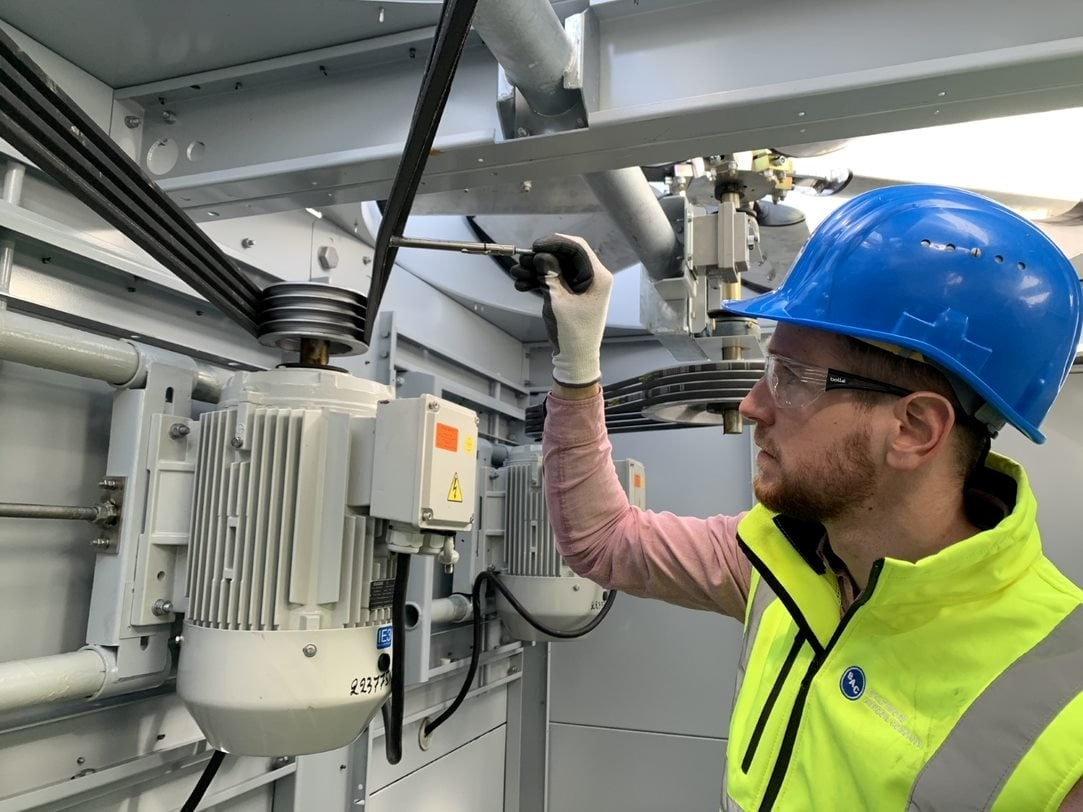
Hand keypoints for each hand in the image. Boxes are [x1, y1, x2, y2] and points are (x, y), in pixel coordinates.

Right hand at [509, 233, 612, 386]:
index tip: (535, 246)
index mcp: (598, 277)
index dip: (555, 243)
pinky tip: (522, 284)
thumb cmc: (574, 334)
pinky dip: (538, 281)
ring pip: (556, 267)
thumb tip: (541, 255)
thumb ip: (551, 275)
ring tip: (517, 274)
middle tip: (522, 260)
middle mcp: (591, 277)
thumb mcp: (559, 302)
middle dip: (541, 257)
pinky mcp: (570, 293)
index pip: (577, 248)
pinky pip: (554, 280)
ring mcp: (580, 285)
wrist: (575, 358)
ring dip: (536, 269)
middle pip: (564, 256)